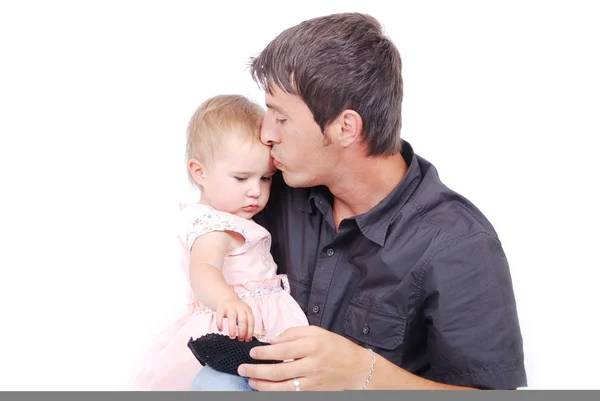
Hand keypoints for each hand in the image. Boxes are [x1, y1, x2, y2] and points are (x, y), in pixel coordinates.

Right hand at [215, 297, 254, 341]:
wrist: (227, 298)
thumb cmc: (237, 311)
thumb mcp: (244, 315)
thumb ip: (246, 325)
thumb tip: (248, 339)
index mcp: (247, 310)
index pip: (251, 321)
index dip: (250, 331)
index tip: (247, 340)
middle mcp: (240, 308)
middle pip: (243, 320)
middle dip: (242, 331)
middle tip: (240, 339)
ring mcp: (230, 307)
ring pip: (232, 317)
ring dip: (232, 328)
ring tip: (232, 337)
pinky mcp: (221, 307)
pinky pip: (220, 316)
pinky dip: (220, 323)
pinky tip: (220, 330)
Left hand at [237, 326, 373, 390]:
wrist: (357, 369)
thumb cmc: (335, 347)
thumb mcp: (317, 332)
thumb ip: (294, 333)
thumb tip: (273, 341)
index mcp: (312, 345)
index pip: (282, 349)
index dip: (264, 352)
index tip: (252, 352)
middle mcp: (312, 364)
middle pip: (278, 370)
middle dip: (256, 370)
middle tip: (243, 368)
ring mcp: (313, 382)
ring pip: (282, 387)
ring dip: (262, 385)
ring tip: (250, 380)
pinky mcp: (314, 393)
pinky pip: (290, 395)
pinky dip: (275, 393)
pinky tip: (265, 390)